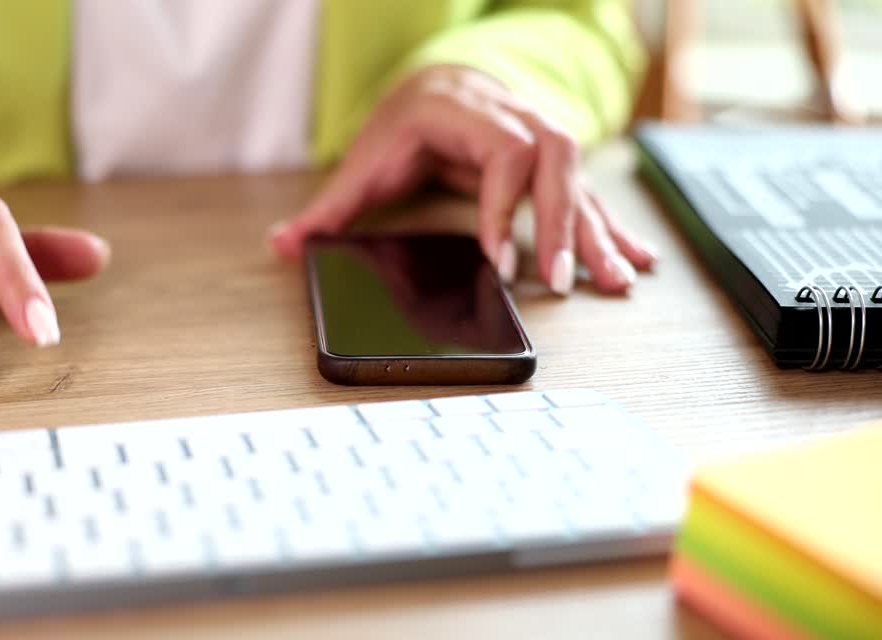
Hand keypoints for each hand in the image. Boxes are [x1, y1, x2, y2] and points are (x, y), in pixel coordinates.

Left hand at [272, 65, 656, 293]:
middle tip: (561, 281)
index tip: (499, 260)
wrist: (439, 81)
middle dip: (564, 224)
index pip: (503, 153)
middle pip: (555, 163)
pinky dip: (613, 227)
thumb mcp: (362, 160)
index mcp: (465, 112)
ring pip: (581, 179)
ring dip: (600, 231)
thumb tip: (282, 246)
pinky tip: (635, 259)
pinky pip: (590, 193)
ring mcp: (539, 134)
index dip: (504, 207)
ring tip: (616, 281)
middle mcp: (513, 116)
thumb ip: (328, 208)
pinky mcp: (552, 161)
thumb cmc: (403, 121)